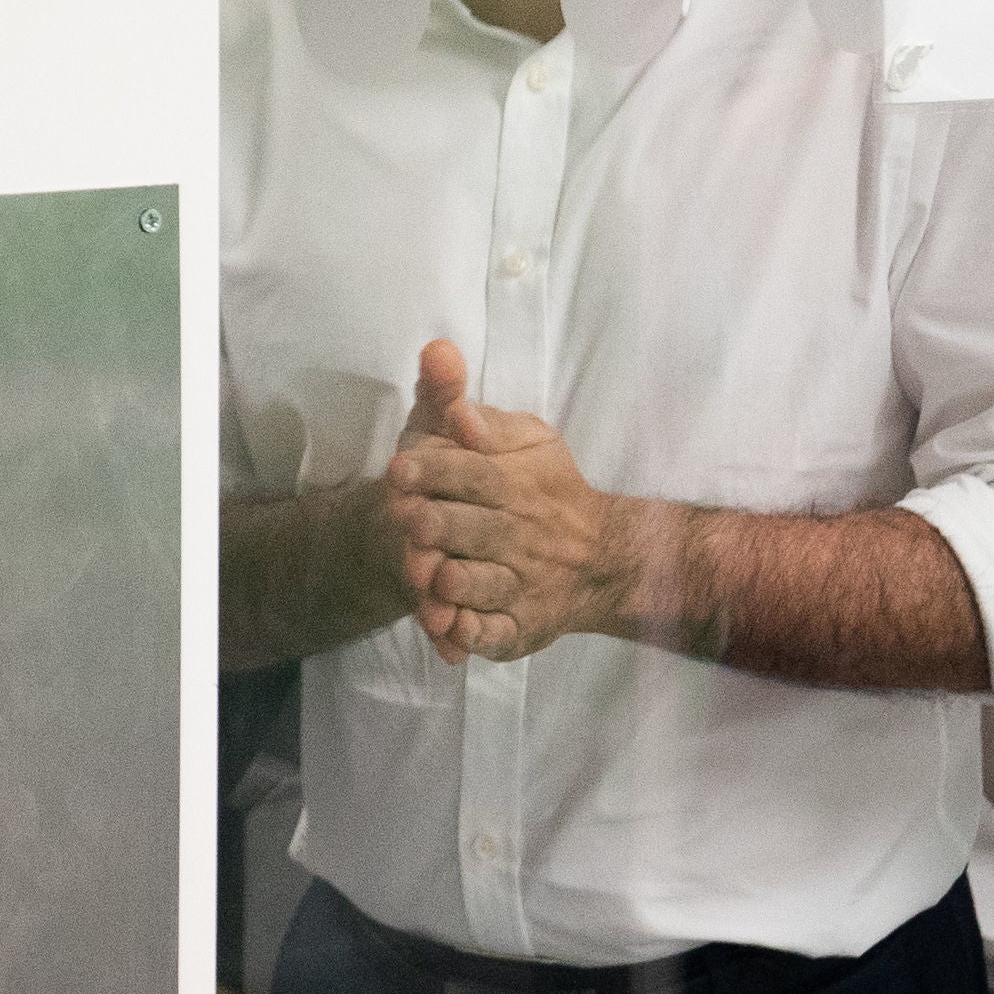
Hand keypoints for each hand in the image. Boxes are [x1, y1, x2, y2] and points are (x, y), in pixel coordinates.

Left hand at [381, 341, 625, 662]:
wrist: (594, 557)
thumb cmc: (535, 487)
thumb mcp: (517, 438)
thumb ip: (472, 404)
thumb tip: (439, 357)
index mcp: (520, 484)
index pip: (478, 473)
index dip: (439, 469)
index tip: (399, 467)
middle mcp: (525, 535)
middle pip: (481, 530)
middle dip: (444, 526)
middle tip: (409, 522)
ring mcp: (522, 585)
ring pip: (488, 587)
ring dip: (460, 584)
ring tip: (434, 576)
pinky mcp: (517, 627)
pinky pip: (497, 635)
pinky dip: (475, 636)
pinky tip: (452, 632)